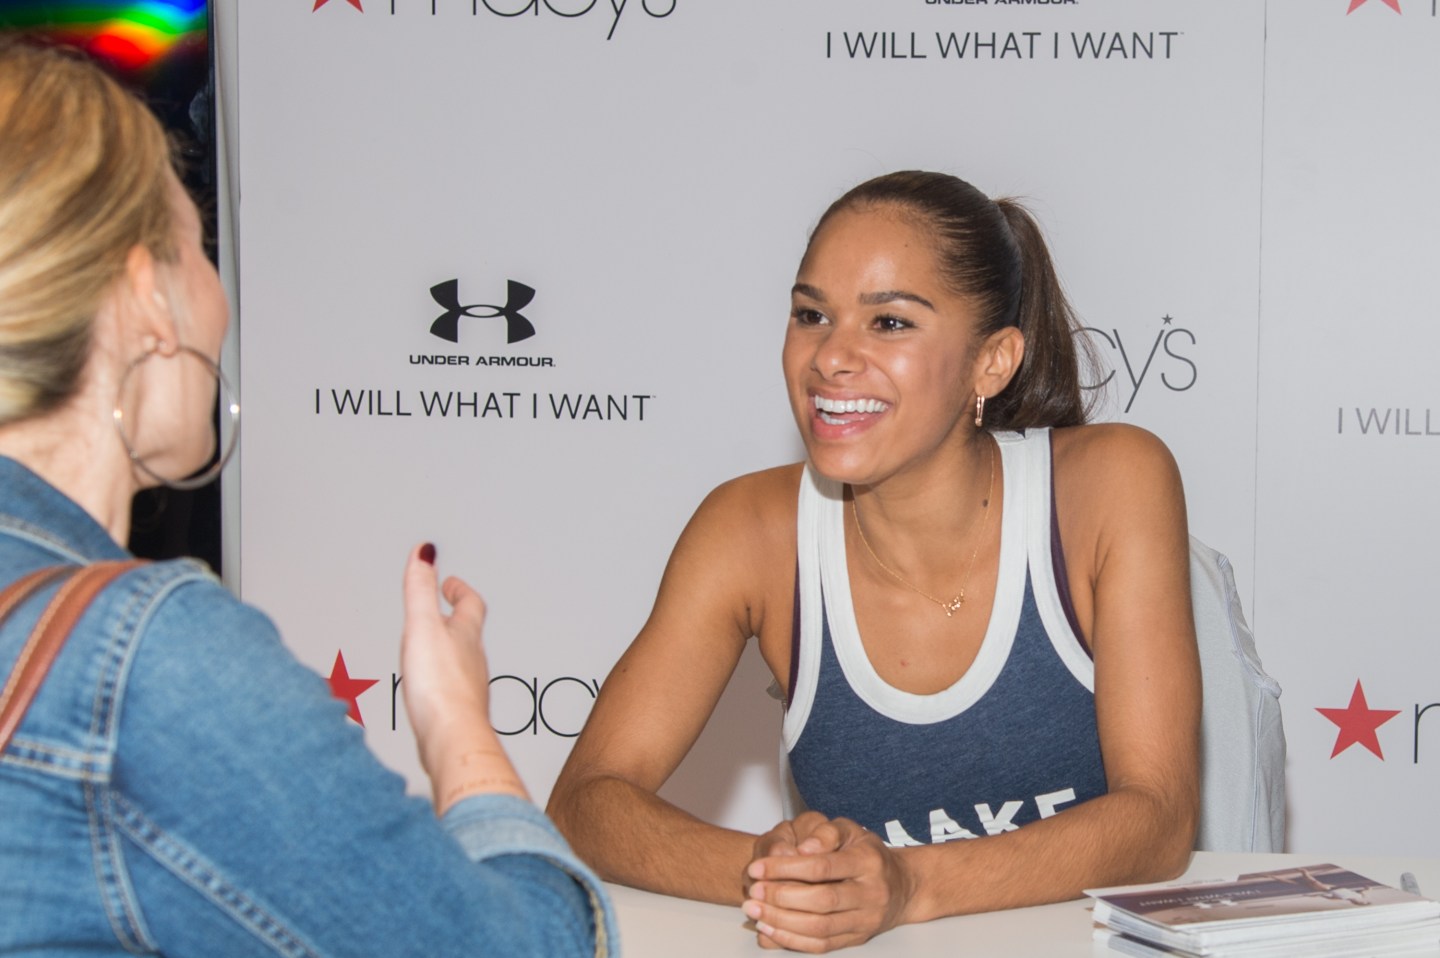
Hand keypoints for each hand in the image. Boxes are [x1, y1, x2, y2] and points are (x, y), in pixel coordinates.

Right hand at [400, 543, 526, 809]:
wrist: (452, 738)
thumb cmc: (440, 687)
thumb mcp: (423, 627)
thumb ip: (420, 589)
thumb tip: (425, 551)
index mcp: (465, 635)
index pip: (471, 603)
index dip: (461, 590)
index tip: (451, 582)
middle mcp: (472, 659)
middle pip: (470, 631)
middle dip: (456, 616)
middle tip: (446, 608)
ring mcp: (467, 687)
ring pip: (463, 659)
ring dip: (451, 647)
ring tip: (437, 644)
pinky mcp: (457, 712)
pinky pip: (453, 686)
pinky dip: (444, 677)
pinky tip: (433, 689)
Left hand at [743, 814, 913, 951]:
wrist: (902, 887)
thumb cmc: (867, 853)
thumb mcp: (850, 830)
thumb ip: (825, 832)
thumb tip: (801, 849)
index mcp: (868, 861)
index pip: (822, 866)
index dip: (786, 868)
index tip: (758, 867)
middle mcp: (871, 893)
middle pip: (821, 900)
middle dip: (781, 897)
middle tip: (753, 891)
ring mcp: (866, 920)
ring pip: (820, 927)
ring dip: (782, 922)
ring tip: (755, 911)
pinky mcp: (857, 939)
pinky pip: (822, 945)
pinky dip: (792, 940)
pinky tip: (770, 930)